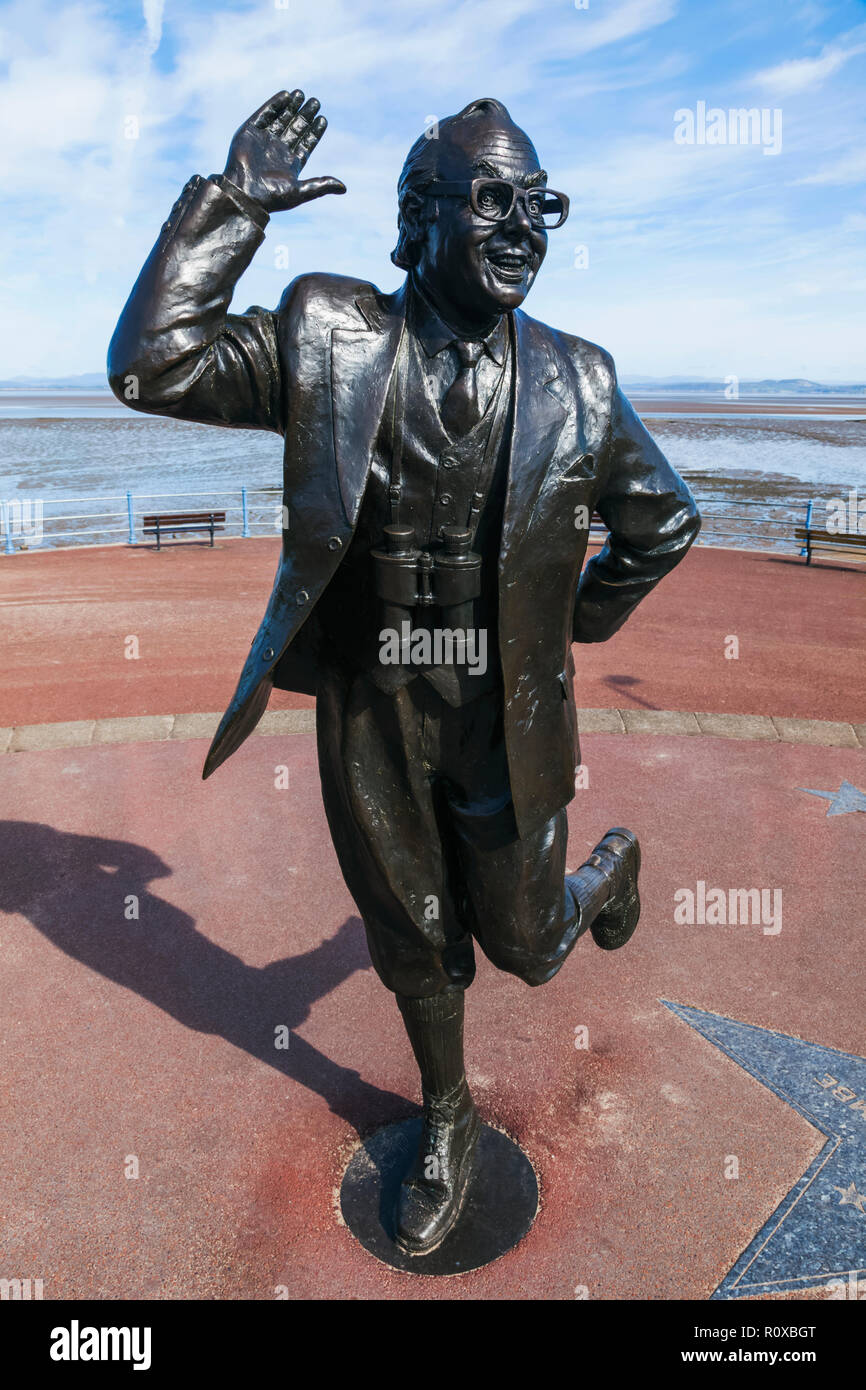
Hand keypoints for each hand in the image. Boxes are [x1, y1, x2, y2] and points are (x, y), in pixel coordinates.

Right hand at [222, 89, 345, 212]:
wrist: (244, 193)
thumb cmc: (272, 197)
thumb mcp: (300, 191)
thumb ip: (321, 185)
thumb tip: (344, 188)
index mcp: (290, 163)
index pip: (305, 143)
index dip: (314, 131)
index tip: (323, 119)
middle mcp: (278, 150)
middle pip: (295, 128)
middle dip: (305, 115)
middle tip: (315, 102)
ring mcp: (264, 140)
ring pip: (281, 119)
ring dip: (291, 107)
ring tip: (302, 94)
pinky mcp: (250, 132)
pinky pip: (264, 114)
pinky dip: (274, 105)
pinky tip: (286, 96)